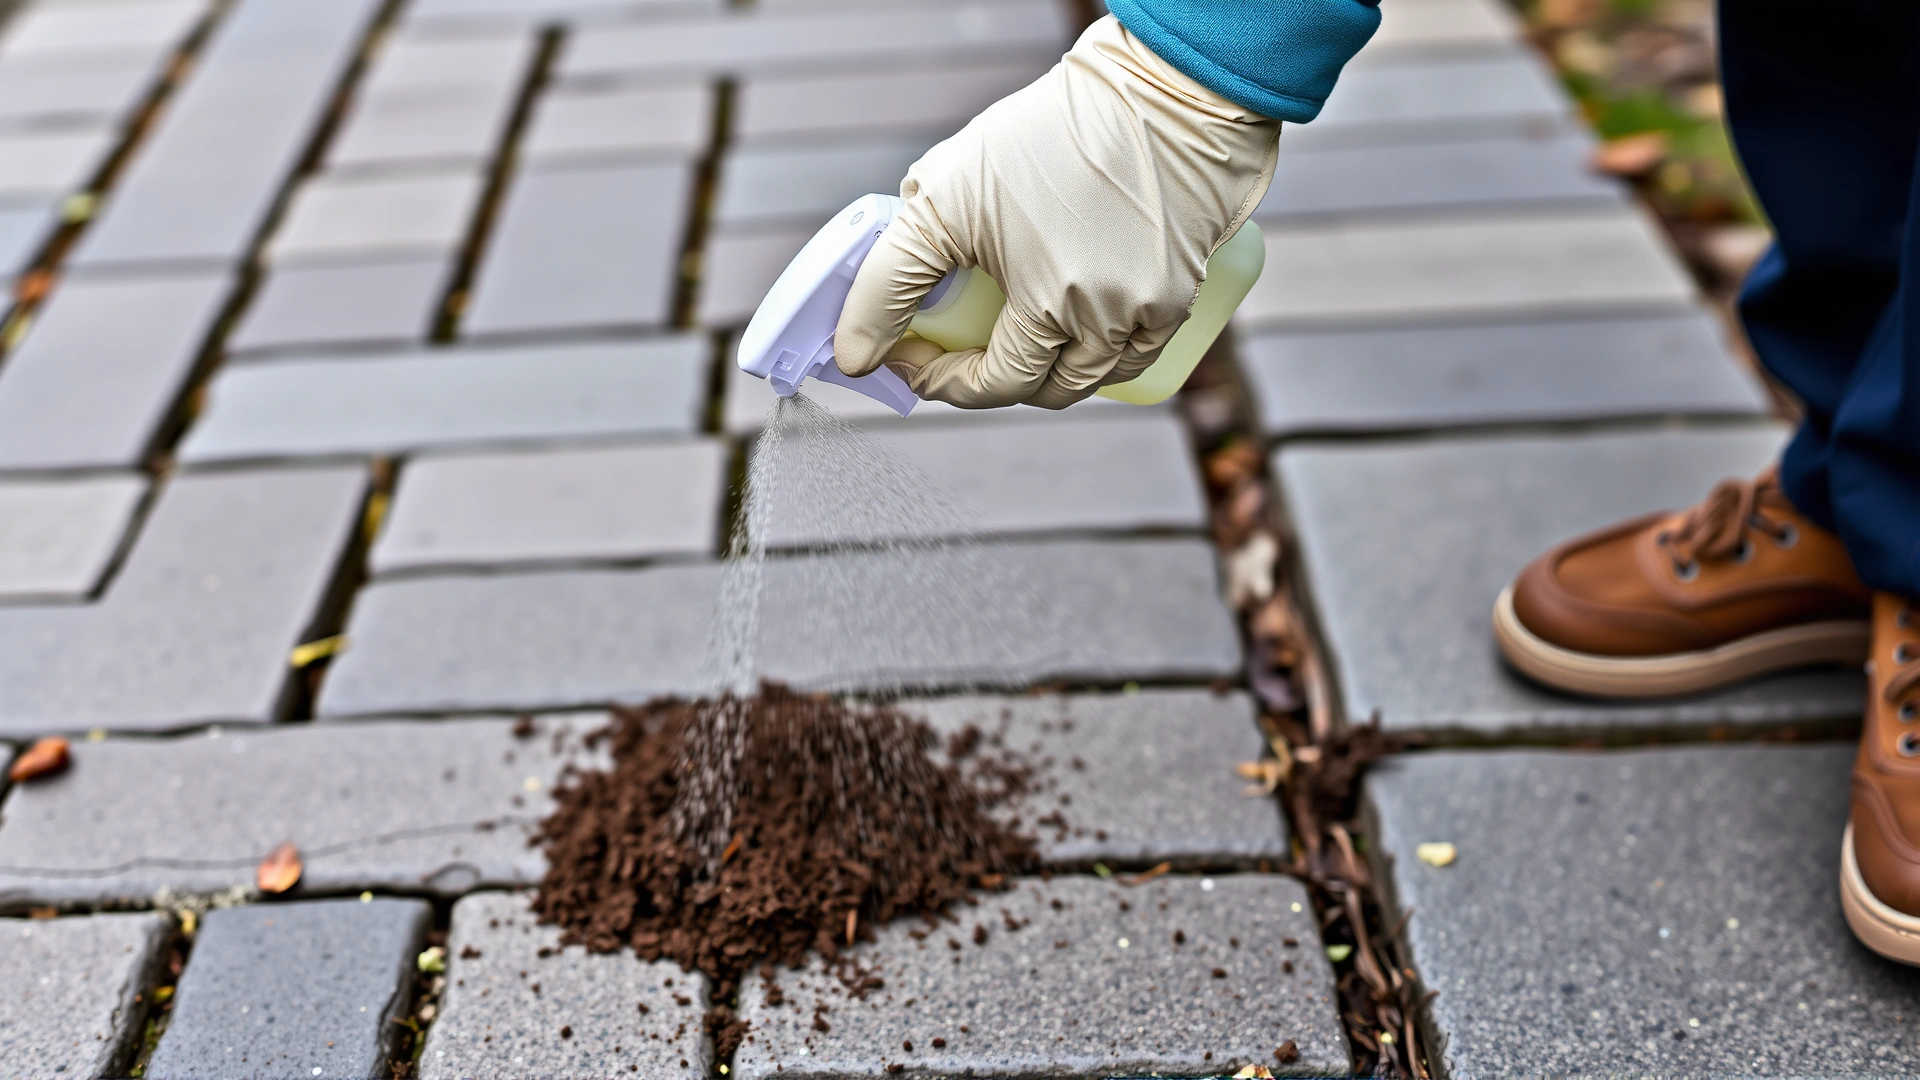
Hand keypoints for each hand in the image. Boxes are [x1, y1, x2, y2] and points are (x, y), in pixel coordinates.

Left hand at [831, 15, 1280, 409]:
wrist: (1159, 87)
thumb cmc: (1049, 132)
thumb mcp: (944, 197)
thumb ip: (889, 279)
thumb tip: (853, 355)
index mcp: (1050, 305)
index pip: (991, 385)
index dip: (942, 380)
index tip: (909, 355)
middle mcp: (1109, 321)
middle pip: (1047, 389)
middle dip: (993, 378)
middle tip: (956, 344)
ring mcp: (1155, 311)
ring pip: (1097, 377)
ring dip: (1052, 368)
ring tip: (1016, 329)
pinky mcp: (1187, 292)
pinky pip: (1140, 351)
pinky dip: (1104, 351)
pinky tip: (1077, 322)